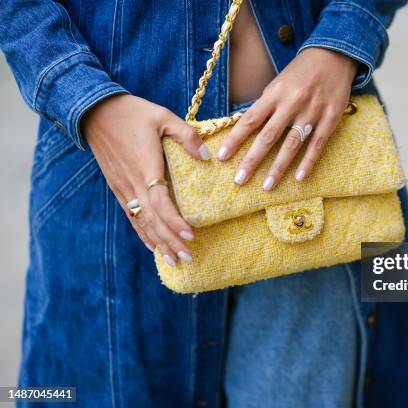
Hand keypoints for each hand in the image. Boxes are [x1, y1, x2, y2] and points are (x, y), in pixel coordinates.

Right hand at [83, 94, 210, 265]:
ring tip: (174, 260)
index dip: (175, 221)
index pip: (161, 203)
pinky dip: (142, 233)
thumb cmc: (132, 112)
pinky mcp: (117, 188)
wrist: (94, 111)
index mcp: (145, 167)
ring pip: (141, 222)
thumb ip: (187, 136)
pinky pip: (131, 216)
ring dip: (158, 242)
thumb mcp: (163, 116)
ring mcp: (122, 188)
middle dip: (170, 241)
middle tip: (188, 258)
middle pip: (152, 220)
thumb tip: (208, 156)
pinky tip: (153, 246)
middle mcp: (132, 183)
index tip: (191, 235)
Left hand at [218, 48, 358, 189]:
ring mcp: (312, 111)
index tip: (222, 158)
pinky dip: (308, 162)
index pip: (249, 120)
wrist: (334, 55)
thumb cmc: (300, 73)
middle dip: (252, 160)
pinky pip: (317, 144)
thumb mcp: (278, 83)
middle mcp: (291, 103)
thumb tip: (244, 129)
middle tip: (239, 180)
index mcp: (274, 93)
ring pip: (292, 144)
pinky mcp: (330, 118)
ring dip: (278, 167)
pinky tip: (299, 178)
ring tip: (267, 186)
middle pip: (268, 136)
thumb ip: (265, 106)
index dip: (235, 140)